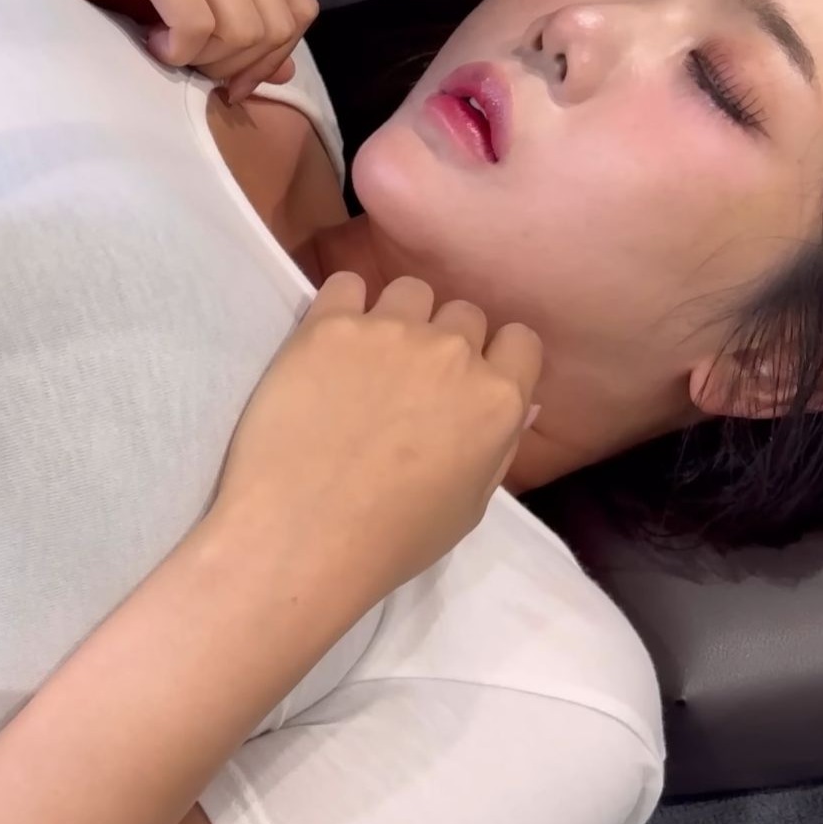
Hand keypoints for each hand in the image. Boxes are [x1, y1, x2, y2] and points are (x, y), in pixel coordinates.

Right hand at [0, 0, 320, 101]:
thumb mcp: (177, 2)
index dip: (270, 58)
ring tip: (158, 47)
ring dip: (201, 59)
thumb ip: (233, 27)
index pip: (298, 7)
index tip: (224, 81)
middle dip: (236, 66)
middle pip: (276, 23)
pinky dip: (174, 50)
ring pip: (241, 28)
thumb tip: (285, 69)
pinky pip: (197, 26)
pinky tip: (144, 40)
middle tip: (187, 68)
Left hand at [209, 273, 542, 600]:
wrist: (302, 534)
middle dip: (444, 340)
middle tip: (408, 380)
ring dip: (398, 317)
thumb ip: (498, 445)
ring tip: (367, 358)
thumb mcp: (471, 506)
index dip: (495, 357)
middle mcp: (453, 353)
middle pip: (463, 314)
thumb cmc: (391, 539)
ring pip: (410, 292)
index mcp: (498, 400)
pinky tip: (329, 341)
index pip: (521, 341)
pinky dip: (343, 305)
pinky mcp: (329, 325)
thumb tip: (516, 403)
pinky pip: (347, 284)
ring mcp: (390, 332)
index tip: (468, 378)